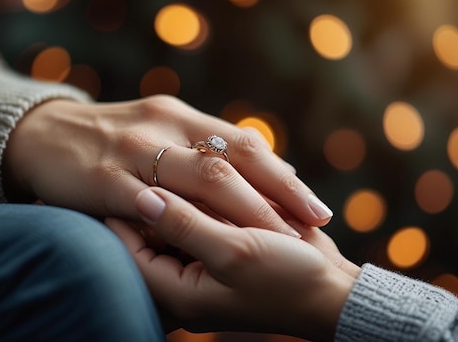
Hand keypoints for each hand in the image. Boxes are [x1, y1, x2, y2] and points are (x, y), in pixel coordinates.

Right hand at [3, 95, 332, 235]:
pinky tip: (211, 241)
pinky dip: (185, 221)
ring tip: (278, 239)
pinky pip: (150, 202)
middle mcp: (164, 127)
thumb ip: (203, 150)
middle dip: (278, 193)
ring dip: (246, 210)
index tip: (314, 204)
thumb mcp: (159, 131)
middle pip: (232, 160)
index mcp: (181, 116)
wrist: (40, 134)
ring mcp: (134, 150)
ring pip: (201, 178)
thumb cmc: (108, 142)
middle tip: (313, 222)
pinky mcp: (104, 177)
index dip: (282, 175)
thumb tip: (260, 172)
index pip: (243, 144)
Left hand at [107, 187, 357, 340]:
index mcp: (177, 290)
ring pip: (177, 222)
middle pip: (149, 234)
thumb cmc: (288, 280)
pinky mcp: (226, 246)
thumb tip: (141, 196)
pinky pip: (204, 220)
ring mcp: (206, 262)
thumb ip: (184, 224)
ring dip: (184, 196)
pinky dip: (209, 200)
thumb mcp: (233, 252)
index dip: (122, 212)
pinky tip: (218, 178)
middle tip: (153, 164)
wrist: (336, 293)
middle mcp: (185, 278)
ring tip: (184, 167)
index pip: (128, 248)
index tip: (126, 174)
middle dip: (155, 201)